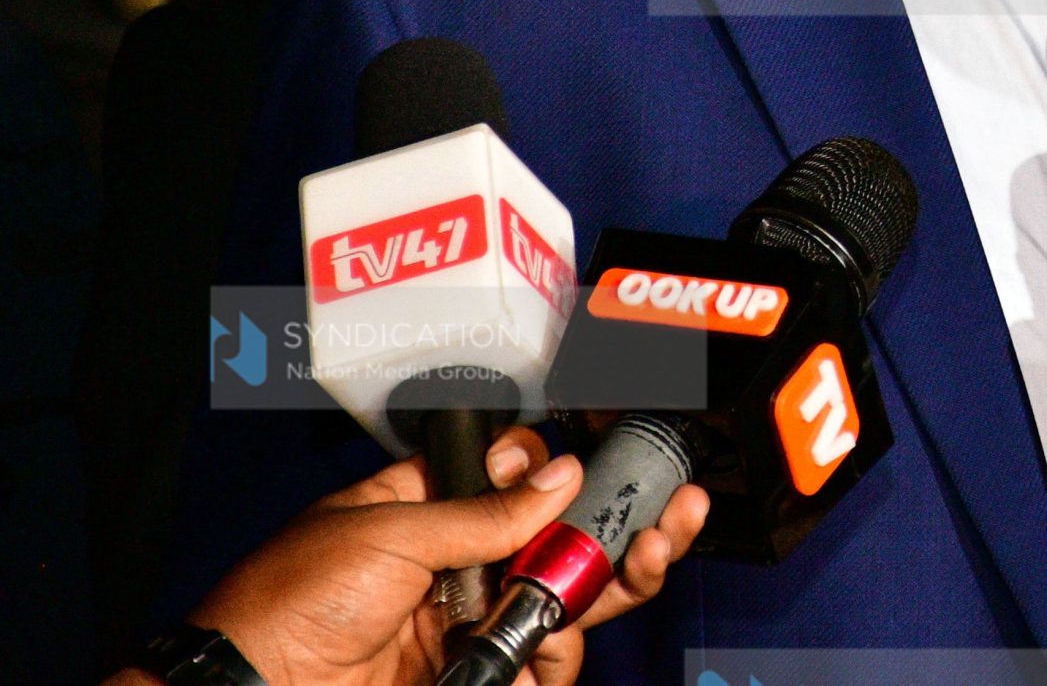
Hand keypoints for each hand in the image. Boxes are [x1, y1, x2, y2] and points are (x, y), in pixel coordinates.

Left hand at [168, 426, 709, 685]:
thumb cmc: (288, 602)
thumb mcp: (389, 531)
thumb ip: (484, 512)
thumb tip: (560, 477)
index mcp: (424, 508)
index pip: (512, 478)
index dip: (556, 474)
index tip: (593, 470)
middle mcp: (454, 564)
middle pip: (555, 540)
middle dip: (617, 529)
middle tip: (670, 517)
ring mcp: (466, 624)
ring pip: (563, 602)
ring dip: (606, 589)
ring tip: (624, 575)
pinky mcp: (471, 676)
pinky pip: (538, 663)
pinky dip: (554, 660)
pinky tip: (551, 653)